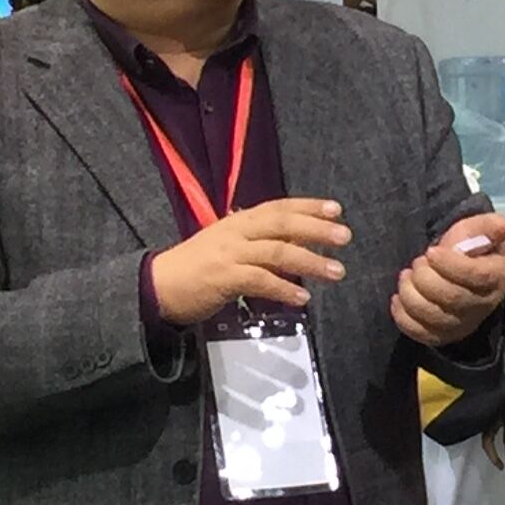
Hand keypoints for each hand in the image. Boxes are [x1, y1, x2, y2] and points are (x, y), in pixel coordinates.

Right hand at [152, 198, 352, 324]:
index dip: (308, 206)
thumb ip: (261, 245)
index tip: (336, 209)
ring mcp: (229, 254)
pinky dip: (284, 289)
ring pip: (277, 252)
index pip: (278, 207)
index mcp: (238, 222)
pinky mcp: (223, 278)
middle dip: (316, 229)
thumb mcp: (230, 248)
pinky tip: (303, 298)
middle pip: (282, 224)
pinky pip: (260, 280)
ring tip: (336, 271)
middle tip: (345, 237)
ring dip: (310, 262)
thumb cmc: (197, 268)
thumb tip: (299, 244)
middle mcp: (236, 232)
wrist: (159, 285)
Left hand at [391, 213, 504, 346]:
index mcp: (496, 277)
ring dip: (410, 293)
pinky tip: (398, 298)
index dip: (449, 264)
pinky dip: (403, 317)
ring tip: (406, 276)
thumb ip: (489, 226)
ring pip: (433, 316)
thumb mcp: (480, 230)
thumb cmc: (470, 249)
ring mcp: (463, 324)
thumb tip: (504, 225)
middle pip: (451, 297)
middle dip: (425, 277)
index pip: (476, 276)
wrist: (461, 273)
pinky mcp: (443, 336)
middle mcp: (483, 305)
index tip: (430, 251)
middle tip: (418, 262)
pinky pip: (421, 333)